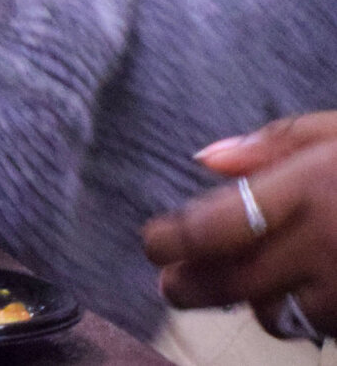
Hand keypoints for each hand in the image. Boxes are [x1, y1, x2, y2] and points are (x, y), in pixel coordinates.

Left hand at [146, 115, 336, 336]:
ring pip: (276, 315)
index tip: (152, 241)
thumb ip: (272, 144)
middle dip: (189, 287)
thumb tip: (207, 160)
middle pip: (231, 281)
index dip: (171, 240)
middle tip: (170, 285)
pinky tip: (301, 294)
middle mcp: (326, 244)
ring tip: (237, 286)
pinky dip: (303, 317)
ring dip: (251, 302)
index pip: (214, 226)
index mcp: (308, 189)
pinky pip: (322, 328)